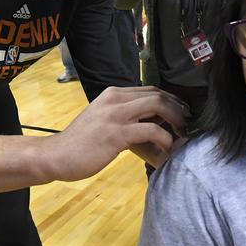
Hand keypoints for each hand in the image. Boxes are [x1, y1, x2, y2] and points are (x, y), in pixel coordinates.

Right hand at [47, 86, 190, 181]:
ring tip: (183, 134)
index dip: (170, 100)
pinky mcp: (117, 133)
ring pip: (158, 106)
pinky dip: (165, 139)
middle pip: (158, 95)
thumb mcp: (103, 120)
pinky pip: (151, 130)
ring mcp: (116, 115)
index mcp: (113, 94)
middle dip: (178, 108)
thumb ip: (124, 117)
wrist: (57, 155)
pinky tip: (168, 149)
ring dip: (176, 120)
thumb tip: (151, 122)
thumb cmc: (80, 143)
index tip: (182, 112)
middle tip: (188, 123)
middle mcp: (115, 99)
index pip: (150, 90)